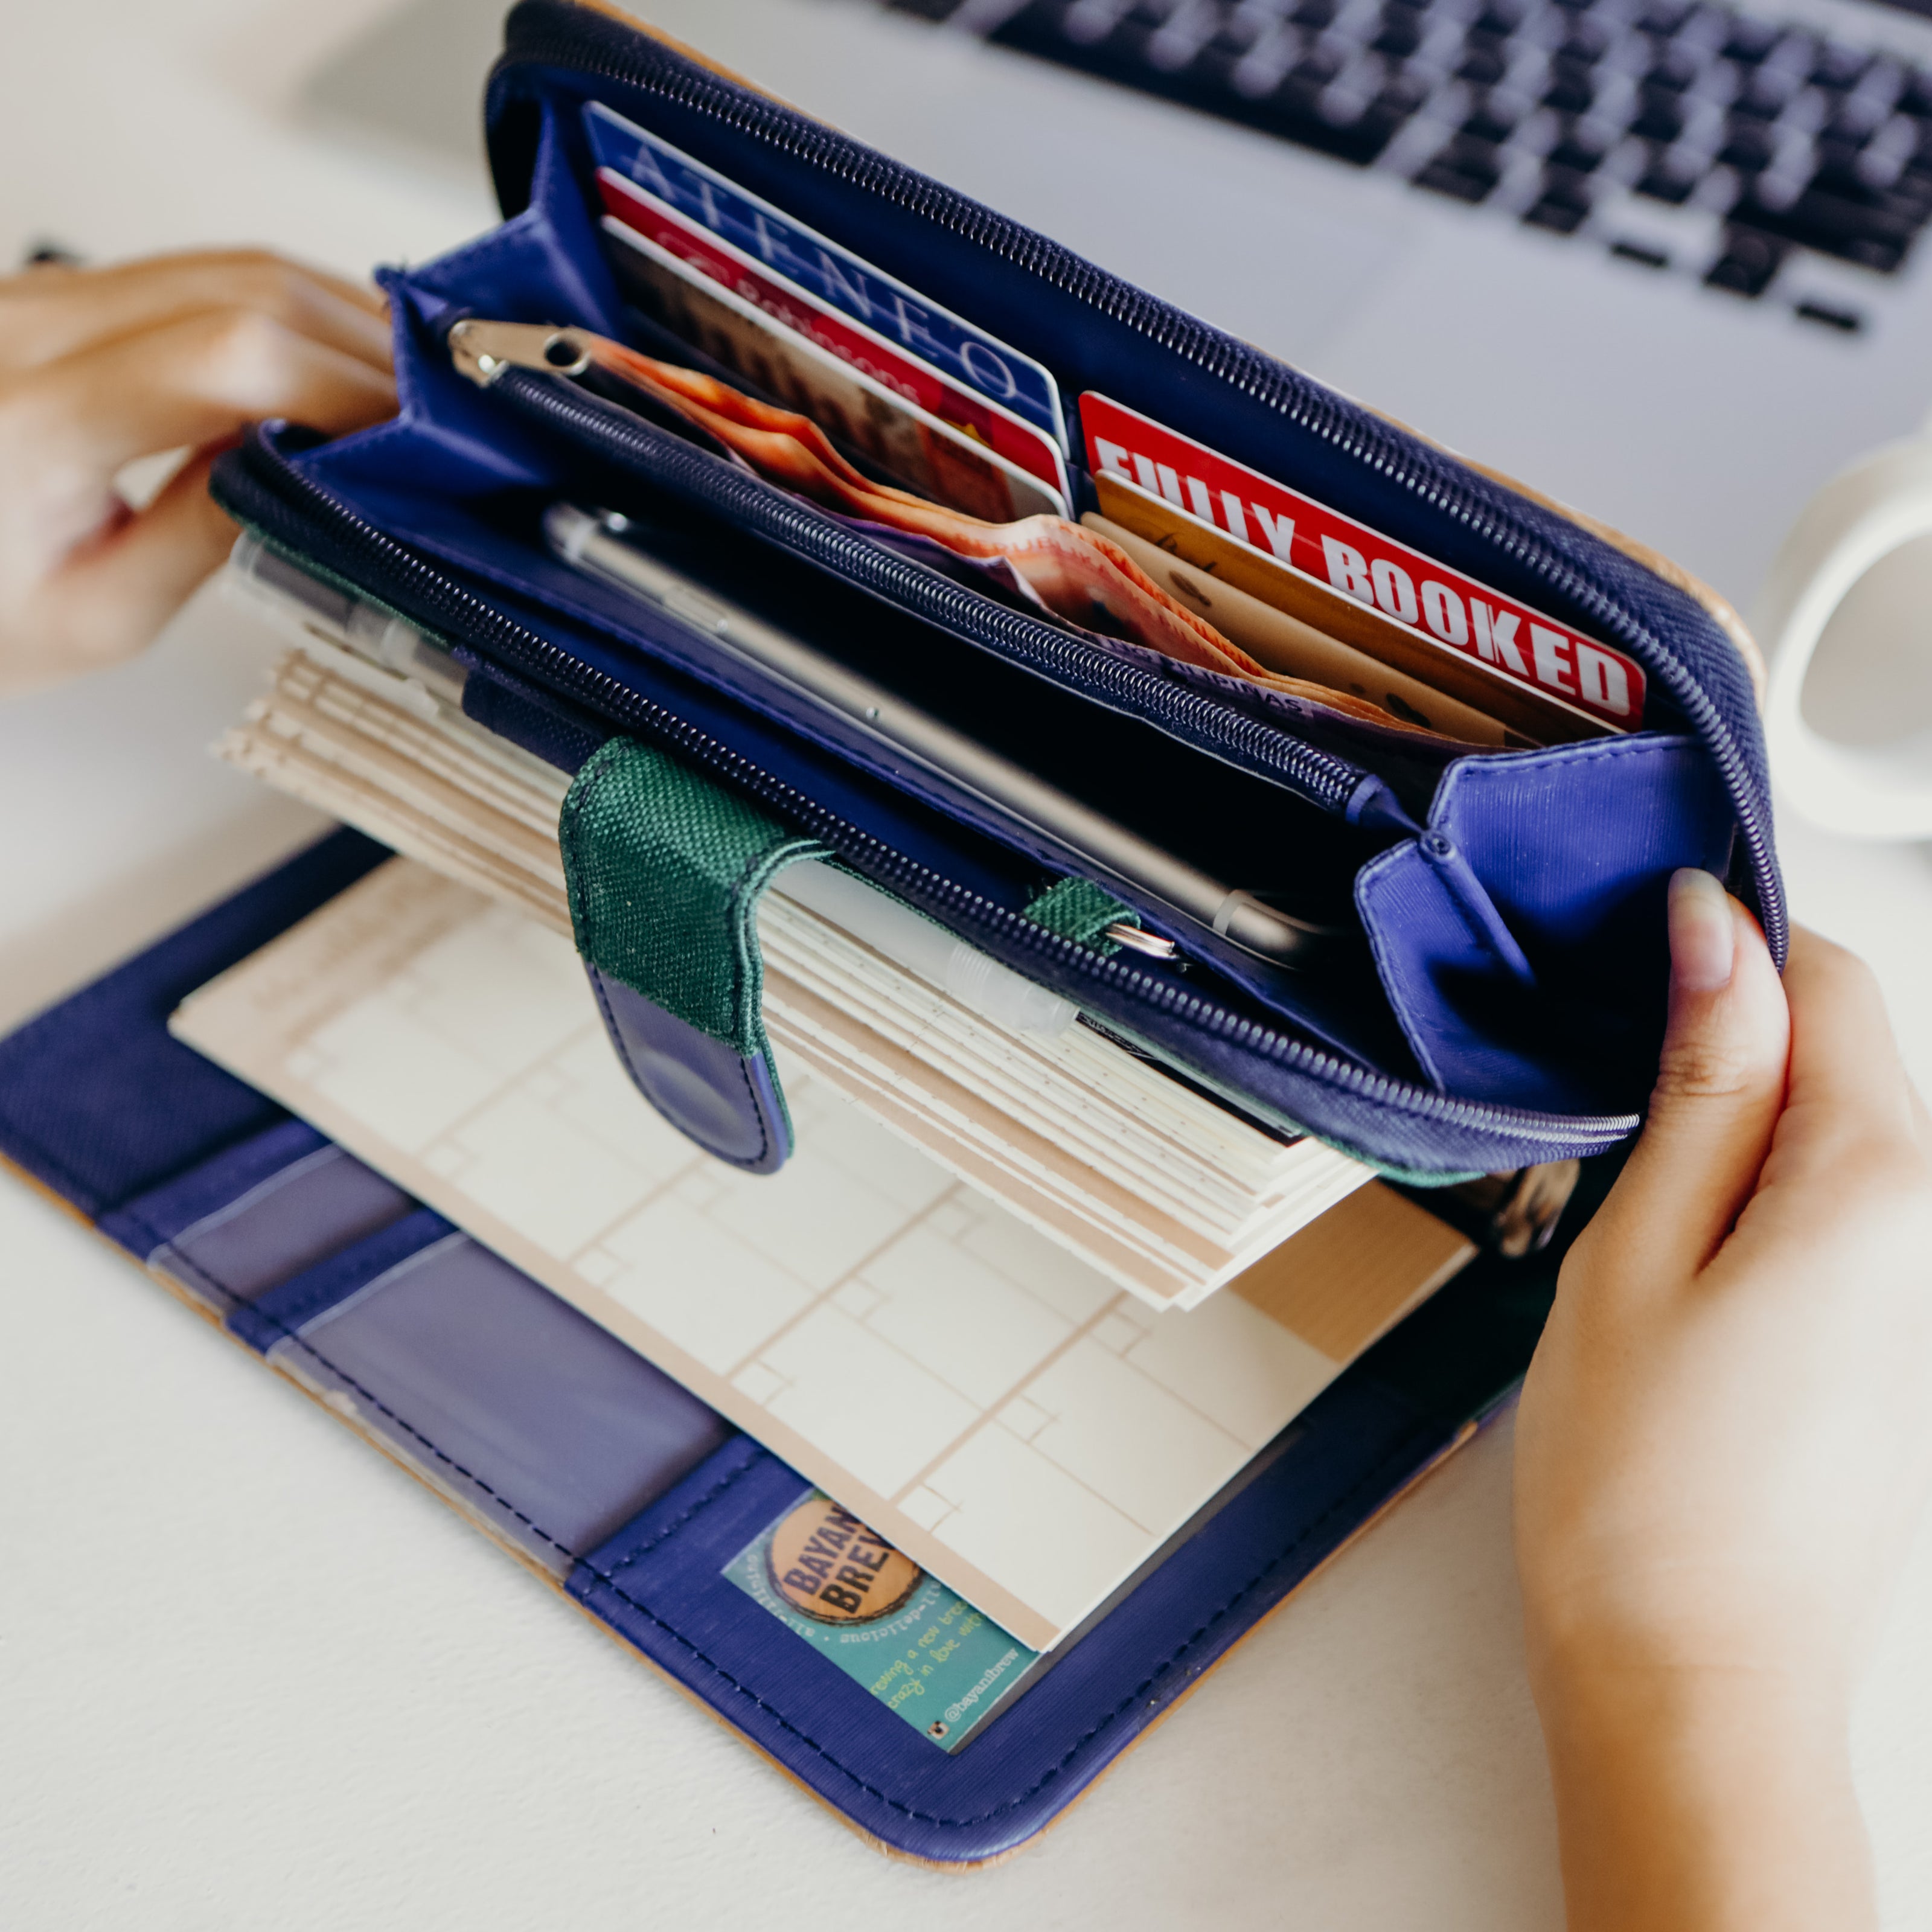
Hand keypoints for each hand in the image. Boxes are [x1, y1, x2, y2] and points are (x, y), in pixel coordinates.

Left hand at [0, 249, 394, 694]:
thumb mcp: (95, 619)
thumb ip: (211, 536)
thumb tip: (325, 475)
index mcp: (30, 425)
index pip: (228, 355)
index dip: (347, 381)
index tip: (417, 435)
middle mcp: (24, 329)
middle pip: (246, 289)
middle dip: (367, 347)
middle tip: (442, 418)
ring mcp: (37, 295)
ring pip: (232, 266)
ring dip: (339, 320)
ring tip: (407, 395)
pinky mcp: (56, 293)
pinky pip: (199, 275)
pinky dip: (290, 311)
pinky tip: (337, 364)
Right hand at [1516, 874, 1931, 1929]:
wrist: (1692, 1683)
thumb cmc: (1645, 1493)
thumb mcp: (1638, 1251)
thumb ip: (1701, 1084)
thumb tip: (1718, 937)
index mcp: (1874, 1185)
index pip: (1833, 977)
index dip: (1728, 943)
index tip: (1630, 960)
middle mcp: (1926, 1232)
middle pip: (1842, 1049)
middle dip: (1726, 1029)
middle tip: (1605, 1085)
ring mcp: (1911, 1296)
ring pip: (1829, 1129)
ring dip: (1730, 1114)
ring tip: (1629, 1180)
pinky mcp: (1881, 1345)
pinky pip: (1826, 1209)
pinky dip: (1749, 1190)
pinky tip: (1670, 1248)